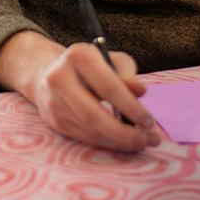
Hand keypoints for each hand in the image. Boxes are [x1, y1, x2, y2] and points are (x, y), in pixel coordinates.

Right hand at [0, 31, 160, 152]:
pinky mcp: (53, 119)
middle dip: (124, 133)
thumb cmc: (91, 66)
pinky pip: (83, 137)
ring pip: (89, 129)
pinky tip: (122, 143)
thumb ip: (127, 74)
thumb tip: (140, 91)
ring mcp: (53, 101)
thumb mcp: (112, 61)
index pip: (108, 87)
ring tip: (141, 143)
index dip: (131, 107)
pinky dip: (105, 142)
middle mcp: (60, 78)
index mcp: (79, 56)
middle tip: (148, 140)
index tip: (150, 121)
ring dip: (118, 141)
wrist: (49, 72)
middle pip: (93, 114)